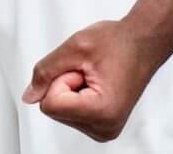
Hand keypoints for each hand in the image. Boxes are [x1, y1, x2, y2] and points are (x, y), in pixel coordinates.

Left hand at [23, 19, 172, 142]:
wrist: (143, 43)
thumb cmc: (118, 42)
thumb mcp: (74, 47)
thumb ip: (45, 72)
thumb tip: (29, 96)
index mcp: (102, 112)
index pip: (49, 104)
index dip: (59, 79)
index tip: (82, 69)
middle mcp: (105, 128)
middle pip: (54, 110)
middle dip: (64, 84)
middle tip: (89, 71)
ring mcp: (105, 130)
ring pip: (60, 112)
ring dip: (71, 89)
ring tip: (94, 76)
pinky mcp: (103, 126)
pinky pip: (71, 113)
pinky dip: (76, 95)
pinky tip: (95, 84)